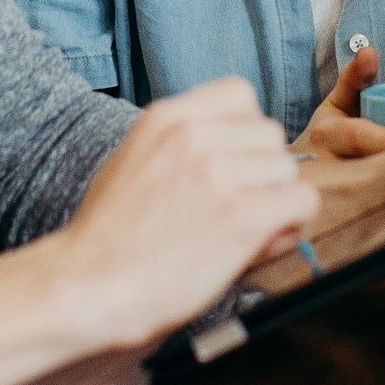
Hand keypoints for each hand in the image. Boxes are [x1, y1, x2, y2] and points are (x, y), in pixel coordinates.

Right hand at [57, 77, 318, 347]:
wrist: (82, 289)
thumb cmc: (108, 236)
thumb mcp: (138, 162)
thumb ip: (190, 149)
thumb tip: (249, 162)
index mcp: (168, 116)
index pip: (240, 94)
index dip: (243, 132)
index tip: (230, 163)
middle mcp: (195, 136)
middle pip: (270, 134)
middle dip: (261, 171)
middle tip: (237, 206)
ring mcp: (218, 173)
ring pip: (288, 169)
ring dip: (276, 200)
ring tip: (243, 230)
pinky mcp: (240, 215)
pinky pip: (302, 202)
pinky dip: (293, 223)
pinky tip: (264, 241)